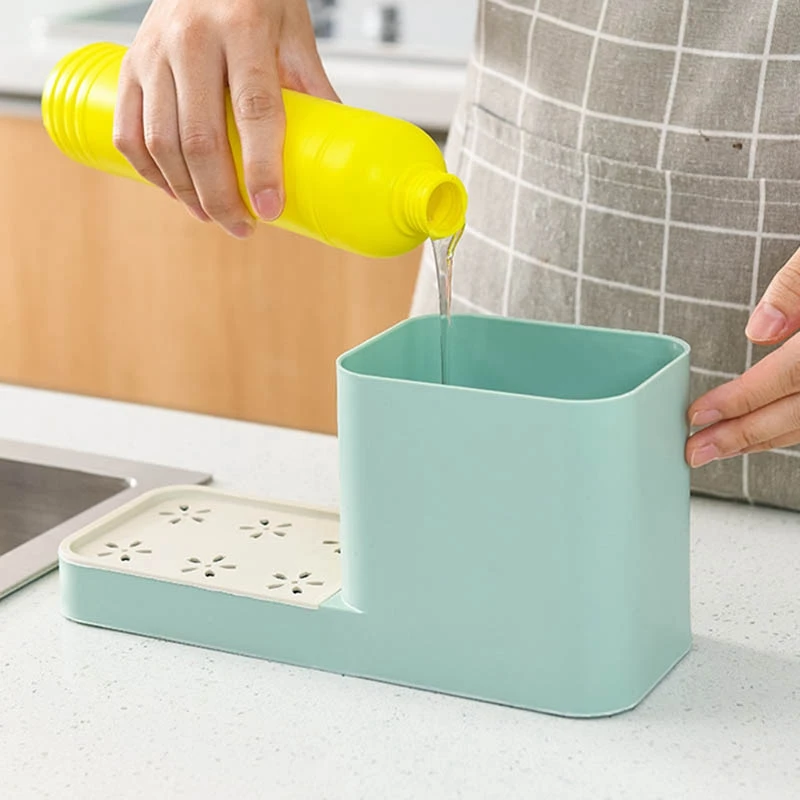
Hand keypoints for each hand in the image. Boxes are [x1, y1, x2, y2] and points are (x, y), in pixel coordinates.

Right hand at [113, 0, 338, 237]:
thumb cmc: (259, 0)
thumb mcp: (295, 36)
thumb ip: (313, 92)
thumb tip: (339, 156)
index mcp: (244, 27)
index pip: (254, 110)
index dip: (261, 168)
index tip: (269, 210)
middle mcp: (192, 37)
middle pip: (201, 138)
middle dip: (221, 197)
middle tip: (243, 228)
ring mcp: (153, 51)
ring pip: (161, 142)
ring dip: (187, 193)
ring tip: (213, 216)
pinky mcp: (129, 65)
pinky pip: (129, 132)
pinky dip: (150, 173)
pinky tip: (176, 191)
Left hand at [686, 246, 799, 466]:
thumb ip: (795, 286)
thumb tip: (759, 332)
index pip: (789, 376)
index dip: (741, 399)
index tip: (699, 414)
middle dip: (744, 436)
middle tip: (696, 450)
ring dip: (767, 440)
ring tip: (723, 447)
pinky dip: (794, 429)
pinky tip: (765, 434)